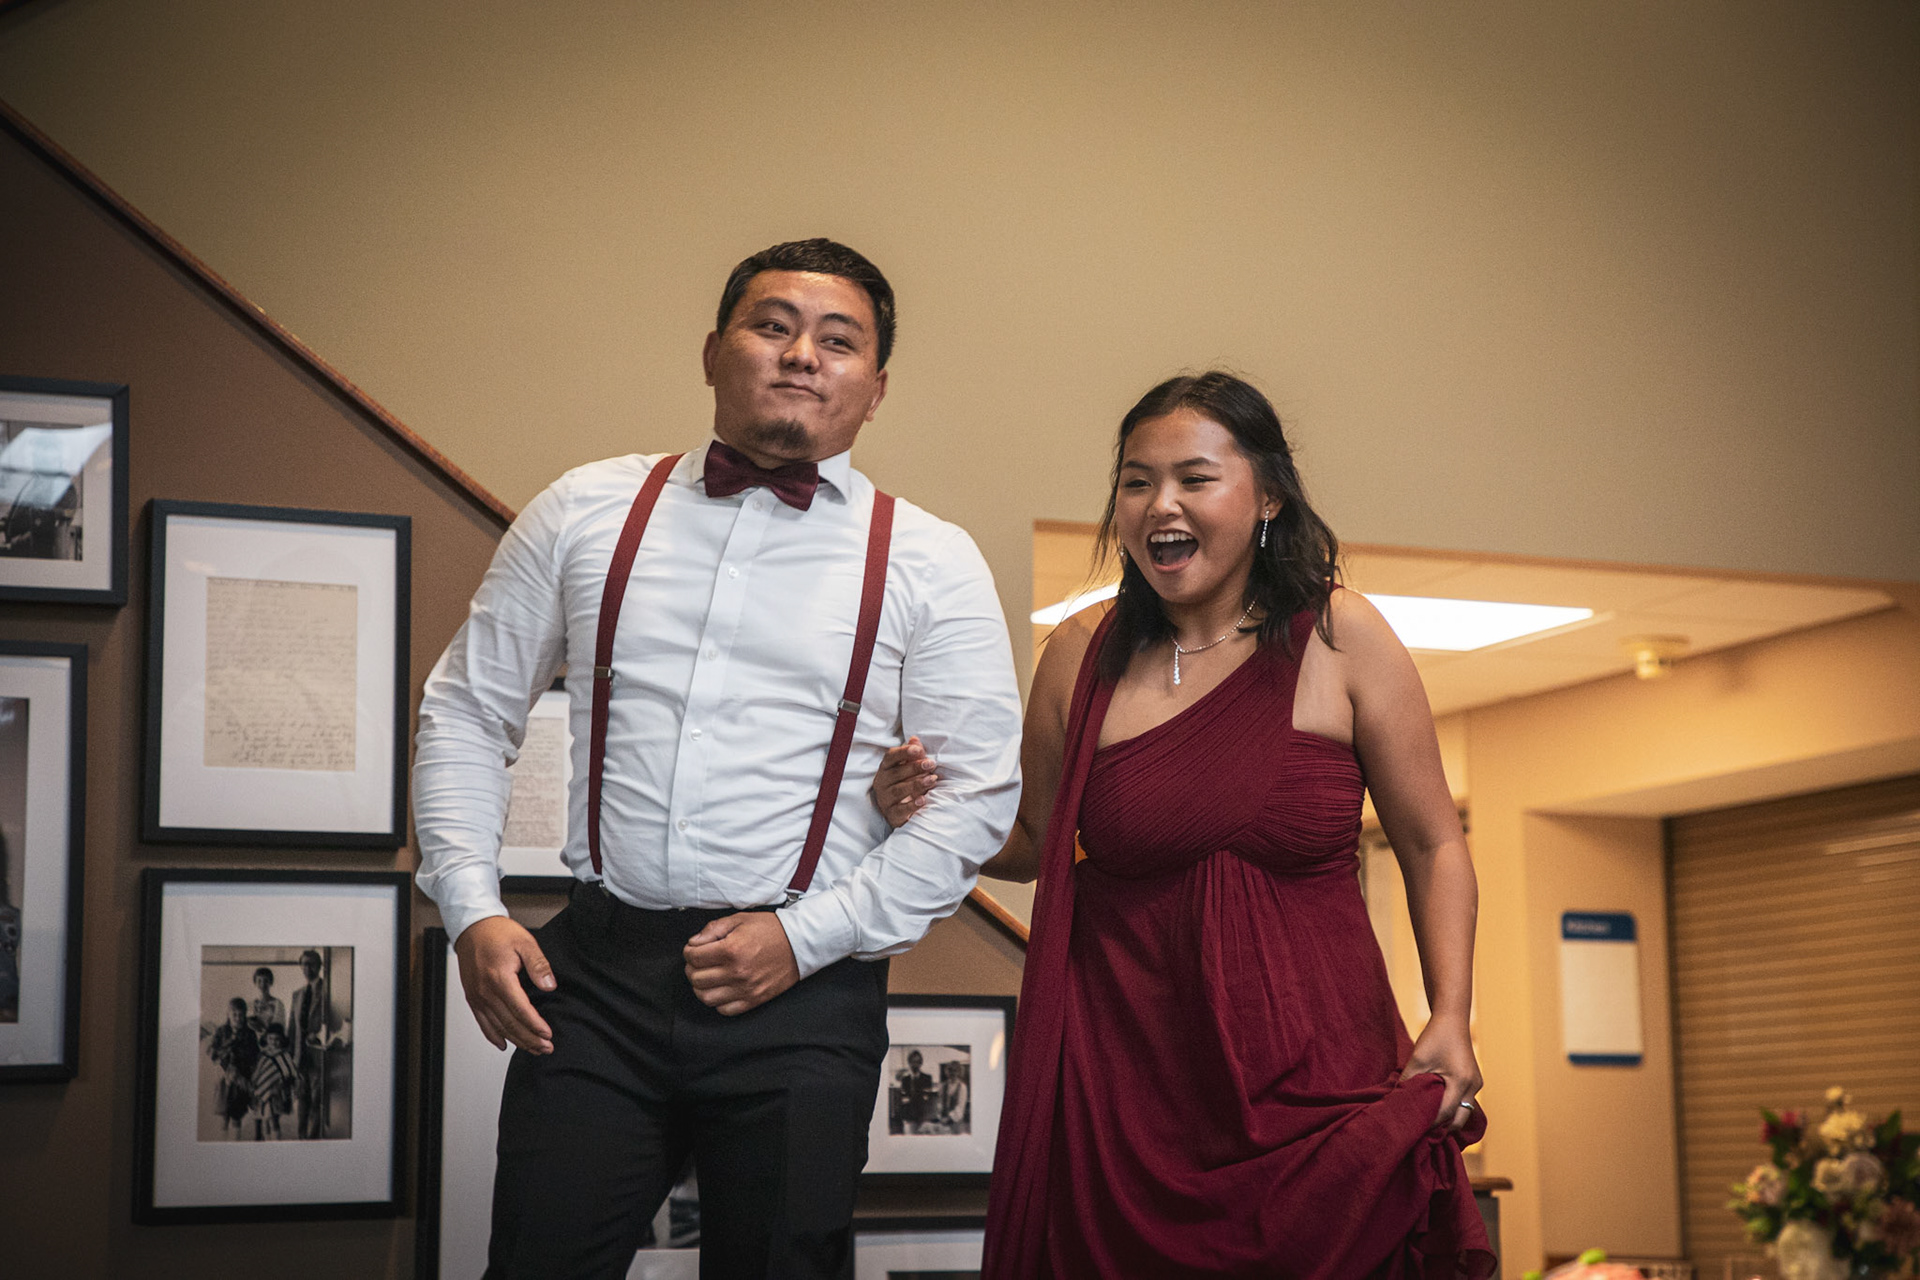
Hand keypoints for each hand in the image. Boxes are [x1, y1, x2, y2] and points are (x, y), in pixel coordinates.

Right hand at [453, 915, 555, 1053]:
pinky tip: (504, 1044)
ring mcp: (477, 996)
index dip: (535, 1025)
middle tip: (546, 1048)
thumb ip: (538, 965)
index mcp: (500, 978)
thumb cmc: (498, 933)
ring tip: (533, 1049)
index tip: (548, 1035)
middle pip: (509, 1023)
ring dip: (516, 1041)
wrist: (473, 928)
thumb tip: (549, 986)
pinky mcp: (472, 998)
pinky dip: (493, 1036)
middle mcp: (485, 991)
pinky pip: (482, 1023)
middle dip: (529, 1039)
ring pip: (497, 1027)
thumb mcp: (525, 942)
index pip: (520, 1010)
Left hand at [683, 912, 800, 1015]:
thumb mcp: (740, 920)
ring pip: (706, 997)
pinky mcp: (754, 1000)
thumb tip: (694, 943)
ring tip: (708, 977)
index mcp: (731, 950)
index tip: (694, 949)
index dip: (689, 951)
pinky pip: (725, 1010)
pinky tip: (722, 989)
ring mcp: (745, 989)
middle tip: (699, 962)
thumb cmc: (770, 930)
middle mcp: (736, 972)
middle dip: (692, 968)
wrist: (800, 943)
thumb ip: (713, 929)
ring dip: (701, 987)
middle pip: (696, 978)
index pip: (693, 957)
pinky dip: (718, 1001)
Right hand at [871, 737, 937, 828]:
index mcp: (885, 769)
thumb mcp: (910, 770)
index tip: (918, 749)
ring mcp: (885, 800)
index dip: (903, 752)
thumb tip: (915, 739)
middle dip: (915, 768)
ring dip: (917, 784)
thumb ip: (913, 755)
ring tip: (932, 780)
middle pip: (896, 773)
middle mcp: (882, 783)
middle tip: (931, 764)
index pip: (890, 757)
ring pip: (899, 790)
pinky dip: (912, 805)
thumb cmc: (905, 785)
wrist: (900, 813)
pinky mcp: (891, 815)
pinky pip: (900, 810)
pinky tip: (923, 800)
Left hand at [1404, 1014, 1481, 1131]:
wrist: (1452, 1019)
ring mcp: (1476, 1084)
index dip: (1429, 1124)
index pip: (1445, 1113)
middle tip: (1422, 1134)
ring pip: (1463, 1113)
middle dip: (1442, 1128)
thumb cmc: (1434, 1037)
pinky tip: (1436, 1110)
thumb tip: (1396, 1102)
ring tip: (1427, 1124)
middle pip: (1459, 1120)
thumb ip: (1408, 1082)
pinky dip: (1452, 1109)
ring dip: (1447, 1119)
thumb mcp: (1417, 1060)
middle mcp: (1473, 1086)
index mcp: (1461, 1082)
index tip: (1413, 1130)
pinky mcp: (1474, 1081)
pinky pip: (1464, 1103)